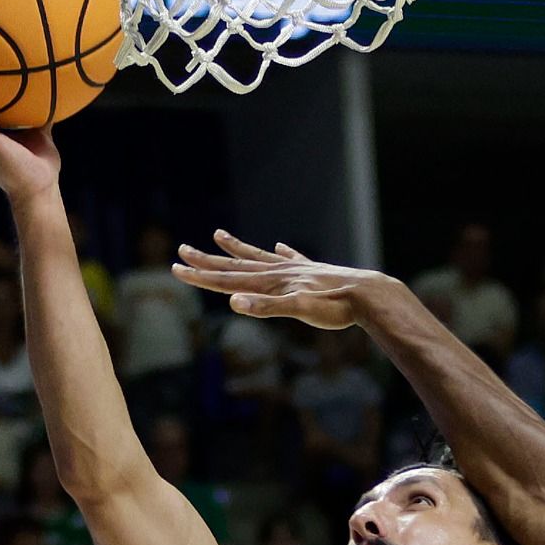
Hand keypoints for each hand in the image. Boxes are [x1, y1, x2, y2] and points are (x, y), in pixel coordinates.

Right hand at [174, 232, 375, 330]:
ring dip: (238, 248)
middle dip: (207, 261)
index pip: (228, 280)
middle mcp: (280, 272)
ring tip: (218, 234)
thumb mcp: (298, 310)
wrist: (369, 295)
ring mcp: (296, 270)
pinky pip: (293, 260)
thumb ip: (265, 308)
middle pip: (236, 266)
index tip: (176, 268)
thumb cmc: (334, 307)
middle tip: (181, 250)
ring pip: (260, 257)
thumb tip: (233, 303)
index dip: (200, 276)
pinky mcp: (314, 273)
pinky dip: (284, 253)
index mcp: (272, 282)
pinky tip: (281, 246)